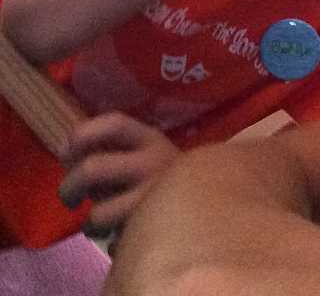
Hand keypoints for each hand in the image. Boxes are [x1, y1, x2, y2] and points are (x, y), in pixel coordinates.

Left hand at [58, 112, 178, 237]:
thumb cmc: (163, 173)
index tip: (67, 148)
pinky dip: (108, 239)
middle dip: (69, 185)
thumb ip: (112, 145)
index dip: (84, 131)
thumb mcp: (146, 148)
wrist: (210, 201)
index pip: (114, 123)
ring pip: (99, 213)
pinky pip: (113, 240)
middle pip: (93, 169)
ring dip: (89, 221)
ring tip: (95, 221)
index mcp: (151, 139)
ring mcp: (153, 198)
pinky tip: (115, 232)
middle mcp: (154, 164)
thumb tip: (64, 150)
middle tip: (69, 197)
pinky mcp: (152, 228)